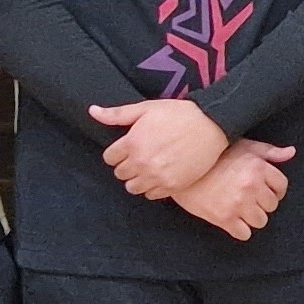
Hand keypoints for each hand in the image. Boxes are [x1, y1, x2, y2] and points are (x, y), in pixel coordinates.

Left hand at [91, 97, 229, 196]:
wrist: (211, 124)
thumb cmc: (178, 114)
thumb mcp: (146, 108)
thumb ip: (117, 114)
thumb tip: (92, 111)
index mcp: (132, 143)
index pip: (109, 158)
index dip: (117, 152)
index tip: (127, 147)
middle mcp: (141, 163)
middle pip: (120, 174)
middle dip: (126, 165)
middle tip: (139, 156)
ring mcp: (157, 177)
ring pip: (133, 188)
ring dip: (137, 179)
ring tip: (148, 167)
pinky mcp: (172, 186)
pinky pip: (151, 195)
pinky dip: (152, 187)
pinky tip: (160, 174)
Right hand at [169, 138, 293, 240]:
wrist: (182, 168)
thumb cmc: (214, 155)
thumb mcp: (244, 146)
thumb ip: (269, 151)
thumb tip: (291, 153)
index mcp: (258, 167)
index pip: (281, 187)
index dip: (274, 190)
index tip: (265, 191)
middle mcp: (251, 186)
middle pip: (271, 206)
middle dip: (261, 203)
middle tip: (247, 198)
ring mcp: (238, 203)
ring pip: (260, 221)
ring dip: (252, 217)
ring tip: (239, 208)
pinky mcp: (224, 218)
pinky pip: (244, 234)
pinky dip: (239, 229)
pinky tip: (231, 219)